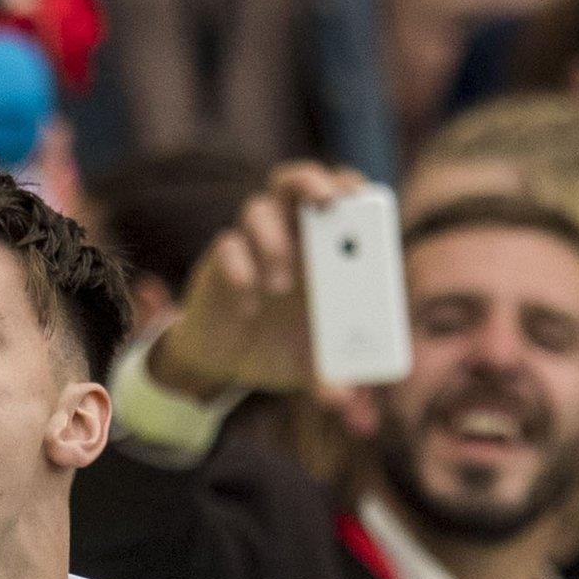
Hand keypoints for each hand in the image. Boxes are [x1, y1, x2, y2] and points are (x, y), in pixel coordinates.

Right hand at [148, 162, 361, 399]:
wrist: (223, 364)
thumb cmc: (280, 349)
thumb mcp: (312, 368)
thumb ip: (332, 379)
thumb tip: (344, 397)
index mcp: (321, 249)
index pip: (337, 197)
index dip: (350, 186)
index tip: (361, 195)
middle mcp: (286, 236)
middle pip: (295, 182)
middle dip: (312, 181)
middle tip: (327, 201)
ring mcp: (250, 246)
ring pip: (258, 209)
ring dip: (274, 240)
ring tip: (279, 285)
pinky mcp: (218, 263)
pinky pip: (227, 248)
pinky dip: (240, 271)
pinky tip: (248, 305)